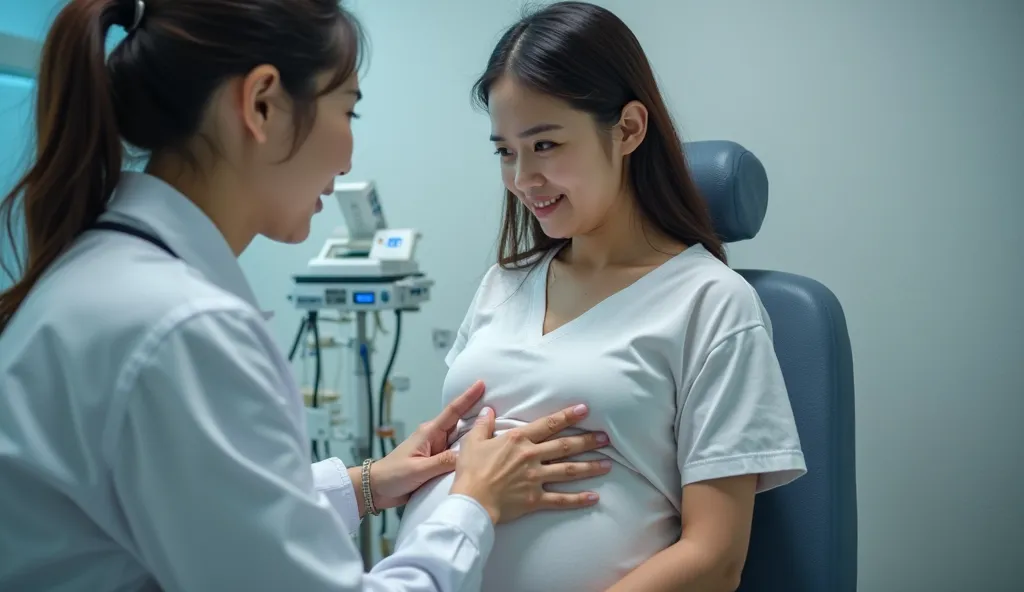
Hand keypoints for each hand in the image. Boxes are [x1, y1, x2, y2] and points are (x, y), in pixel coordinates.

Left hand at [368, 381, 486, 509]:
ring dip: (475, 432)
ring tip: (496, 426)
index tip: (481, 383)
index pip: (453, 411)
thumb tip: (468, 455)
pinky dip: (469, 449)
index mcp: (429, 433)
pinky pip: (456, 452)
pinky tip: (480, 451)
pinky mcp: (436, 462)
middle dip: (477, 411)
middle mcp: (435, 438)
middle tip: (499, 404)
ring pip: (460, 438)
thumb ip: (442, 462)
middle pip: (460, 421)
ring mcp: (436, 449)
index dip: (467, 397)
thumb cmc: (393, 475)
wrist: (377, 489)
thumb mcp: (419, 470)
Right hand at [450, 404, 611, 523]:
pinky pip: (561, 499)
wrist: (472, 500)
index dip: (567, 416)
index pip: (548, 424)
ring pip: (569, 470)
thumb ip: (483, 424)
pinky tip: (594, 497)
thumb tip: (488, 409)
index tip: (585, 410)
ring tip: (608, 464)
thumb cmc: (470, 471)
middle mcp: (532, 456)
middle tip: (606, 438)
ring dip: (590, 467)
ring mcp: (536, 478)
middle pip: (565, 446)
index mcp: (518, 440)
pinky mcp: (536, 499)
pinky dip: (578, 499)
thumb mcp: (472, 442)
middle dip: (587, 441)